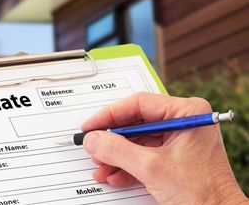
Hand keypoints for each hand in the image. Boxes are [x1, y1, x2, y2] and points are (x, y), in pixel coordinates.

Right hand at [81, 92, 247, 204]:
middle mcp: (184, 121)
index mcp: (187, 112)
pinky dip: (127, 165)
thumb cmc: (203, 193)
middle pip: (136, 122)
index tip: (91, 125)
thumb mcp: (152, 167)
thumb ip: (117, 150)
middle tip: (93, 146)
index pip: (139, 104)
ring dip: (116, 155)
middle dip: (112, 140)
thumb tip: (93, 139)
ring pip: (137, 140)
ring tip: (100, 166)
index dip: (110, 115)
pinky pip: (144, 153)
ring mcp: (179, 138)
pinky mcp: (175, 156)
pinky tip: (114, 175)